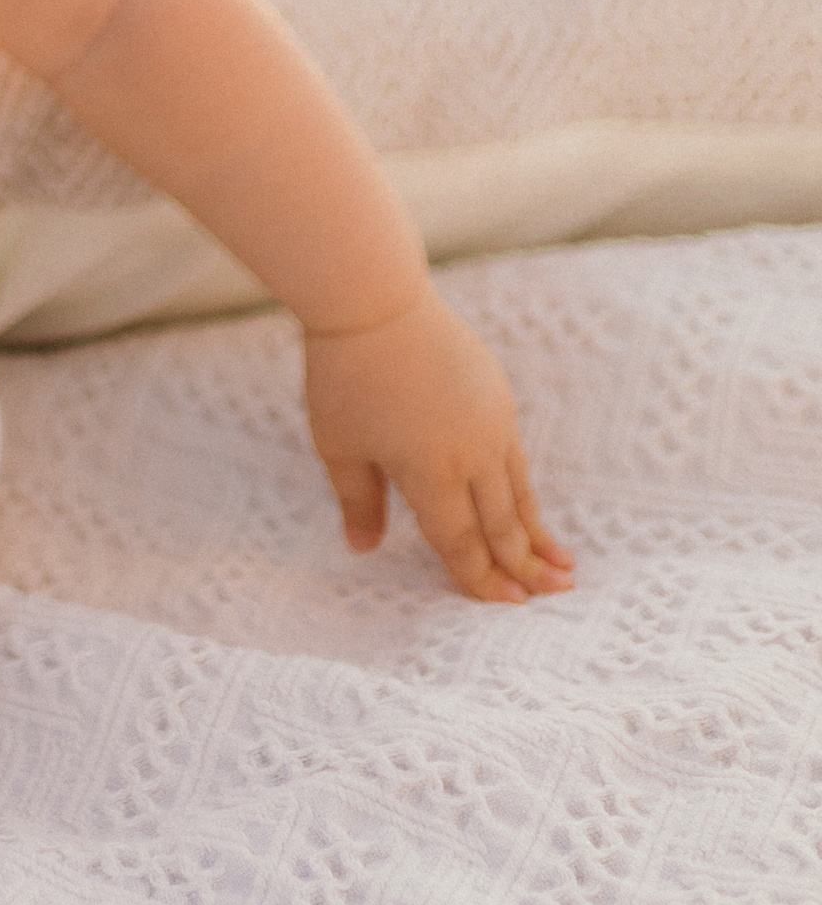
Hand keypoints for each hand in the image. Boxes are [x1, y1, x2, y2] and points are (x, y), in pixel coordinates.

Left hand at [303, 290, 573, 604]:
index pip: (462, 541)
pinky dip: (523, 488)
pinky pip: (514, 456)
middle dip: (526, 564)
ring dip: (539, 529)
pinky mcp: (496, 395)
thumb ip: (358, 501)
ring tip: (564, 562)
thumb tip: (364, 549)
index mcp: (431, 475)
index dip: (482, 576)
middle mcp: (471, 455)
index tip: (508, 603)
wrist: (376, 300)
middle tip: (556, 594)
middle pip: (502, 523)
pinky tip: (526, 502)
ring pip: (517, 490)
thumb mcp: (340, 445)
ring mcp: (491, 422)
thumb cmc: (345, 374)